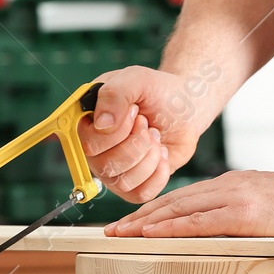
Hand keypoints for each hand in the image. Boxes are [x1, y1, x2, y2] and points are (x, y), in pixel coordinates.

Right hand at [78, 66, 213, 203]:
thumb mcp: (136, 79)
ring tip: (156, 136)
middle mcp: (95, 149)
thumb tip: (101, 125)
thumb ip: (115, 94)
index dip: (116, 133)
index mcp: (87, 122)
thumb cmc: (158, 91)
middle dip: (137, 144)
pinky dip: (158, 173)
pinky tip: (162, 153)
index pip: (87, 143)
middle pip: (104, 167)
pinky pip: (140, 194)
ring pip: (122, 182)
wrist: (186, 107)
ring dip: (148, 156)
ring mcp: (114, 168)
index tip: (136, 112)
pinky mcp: (134, 183)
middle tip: (148, 125)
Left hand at [105, 166, 273, 237]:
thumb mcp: (267, 205)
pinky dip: (171, 227)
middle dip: (138, 217)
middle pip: (172, 202)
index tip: (129, 223)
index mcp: (231, 186)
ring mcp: (235, 198)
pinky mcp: (245, 214)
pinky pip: (199, 222)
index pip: (182, 199)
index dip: (152, 211)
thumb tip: (220, 232)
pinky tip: (152, 234)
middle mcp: (227, 187)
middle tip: (110, 231)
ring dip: (145, 223)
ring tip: (119, 234)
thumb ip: (241, 213)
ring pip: (178, 210)